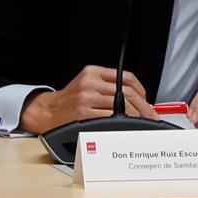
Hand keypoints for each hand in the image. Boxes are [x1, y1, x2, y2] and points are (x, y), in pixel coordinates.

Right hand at [20, 65, 156, 133]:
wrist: (46, 111)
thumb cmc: (70, 100)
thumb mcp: (87, 84)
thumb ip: (108, 86)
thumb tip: (137, 99)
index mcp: (93, 72)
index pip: (126, 77)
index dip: (142, 90)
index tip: (147, 101)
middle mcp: (90, 82)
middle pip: (127, 92)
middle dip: (144, 106)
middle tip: (151, 115)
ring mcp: (87, 97)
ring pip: (121, 105)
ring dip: (136, 116)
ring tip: (142, 122)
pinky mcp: (84, 113)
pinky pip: (110, 117)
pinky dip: (122, 122)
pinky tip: (126, 125)